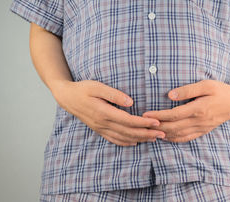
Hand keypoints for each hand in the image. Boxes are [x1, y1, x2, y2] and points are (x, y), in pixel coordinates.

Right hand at [50, 80, 165, 146]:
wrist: (67, 97)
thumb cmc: (83, 89)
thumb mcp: (97, 86)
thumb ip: (113, 94)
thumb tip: (131, 102)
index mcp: (104, 113)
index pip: (128, 121)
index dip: (144, 123)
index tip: (157, 122)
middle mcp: (103, 123)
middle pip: (129, 132)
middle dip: (147, 134)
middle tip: (162, 134)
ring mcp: (100, 128)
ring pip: (123, 138)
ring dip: (140, 139)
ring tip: (154, 138)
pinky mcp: (99, 129)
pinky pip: (114, 140)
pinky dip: (126, 142)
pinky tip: (135, 142)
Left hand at [142, 79, 229, 142]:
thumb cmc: (221, 90)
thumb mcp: (206, 84)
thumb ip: (187, 90)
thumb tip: (170, 95)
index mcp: (198, 109)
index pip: (173, 115)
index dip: (158, 116)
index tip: (145, 115)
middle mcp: (199, 121)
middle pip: (173, 127)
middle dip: (156, 127)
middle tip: (142, 125)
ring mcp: (201, 128)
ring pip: (178, 135)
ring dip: (162, 134)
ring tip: (149, 131)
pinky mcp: (203, 131)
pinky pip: (186, 138)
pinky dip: (174, 139)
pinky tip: (165, 137)